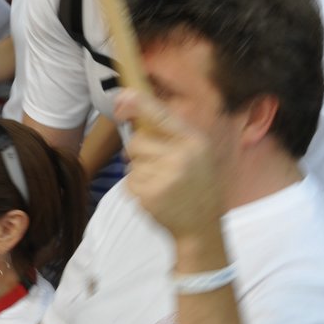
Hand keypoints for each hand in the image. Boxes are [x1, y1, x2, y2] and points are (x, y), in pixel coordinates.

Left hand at [113, 89, 226, 242]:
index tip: (121, 97)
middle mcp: (181, 156)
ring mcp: (165, 177)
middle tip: (156, 164)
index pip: (162, 116)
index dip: (139, 104)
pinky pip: (129, 181)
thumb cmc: (197, 185)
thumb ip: (171, 134)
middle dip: (138, 151)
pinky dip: (137, 187)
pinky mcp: (150, 195)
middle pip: (137, 141)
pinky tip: (156, 194)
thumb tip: (132, 113)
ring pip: (132, 162)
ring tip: (161, 182)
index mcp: (193, 141)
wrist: (202, 227)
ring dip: (140, 171)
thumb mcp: (197, 153)